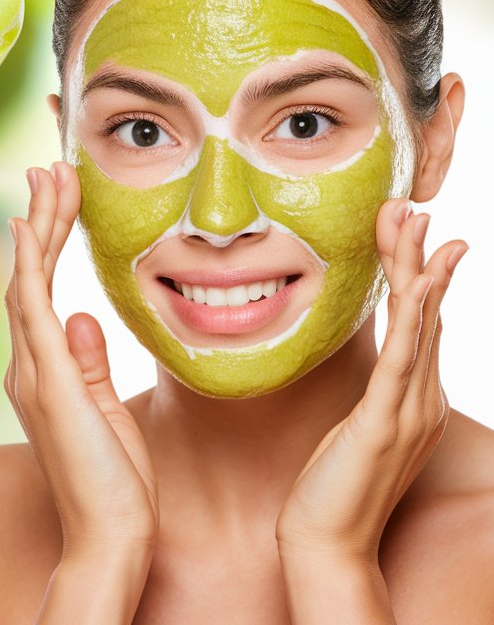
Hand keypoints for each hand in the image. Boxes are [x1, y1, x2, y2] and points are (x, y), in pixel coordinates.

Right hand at [5, 162, 157, 559]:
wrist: (112, 539)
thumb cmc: (114, 481)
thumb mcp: (106, 410)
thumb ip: (89, 363)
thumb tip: (81, 315)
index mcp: (43, 370)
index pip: (40, 289)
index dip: (46, 239)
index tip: (56, 196)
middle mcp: (28, 365)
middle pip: (29, 275)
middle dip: (41, 218)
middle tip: (50, 166)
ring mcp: (32, 372)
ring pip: (28, 279)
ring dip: (39, 224)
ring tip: (50, 174)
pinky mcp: (47, 381)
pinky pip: (32, 309)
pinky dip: (28, 264)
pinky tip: (29, 227)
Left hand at [276, 198, 467, 561]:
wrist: (327, 544)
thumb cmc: (332, 486)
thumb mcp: (354, 428)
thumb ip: (367, 394)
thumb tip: (364, 365)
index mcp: (411, 398)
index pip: (419, 322)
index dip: (417, 272)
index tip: (411, 229)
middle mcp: (420, 399)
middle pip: (425, 312)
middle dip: (418, 255)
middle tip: (413, 207)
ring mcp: (408, 410)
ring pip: (419, 323)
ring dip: (416, 268)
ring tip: (413, 222)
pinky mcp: (385, 421)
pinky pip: (403, 357)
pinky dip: (414, 315)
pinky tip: (417, 282)